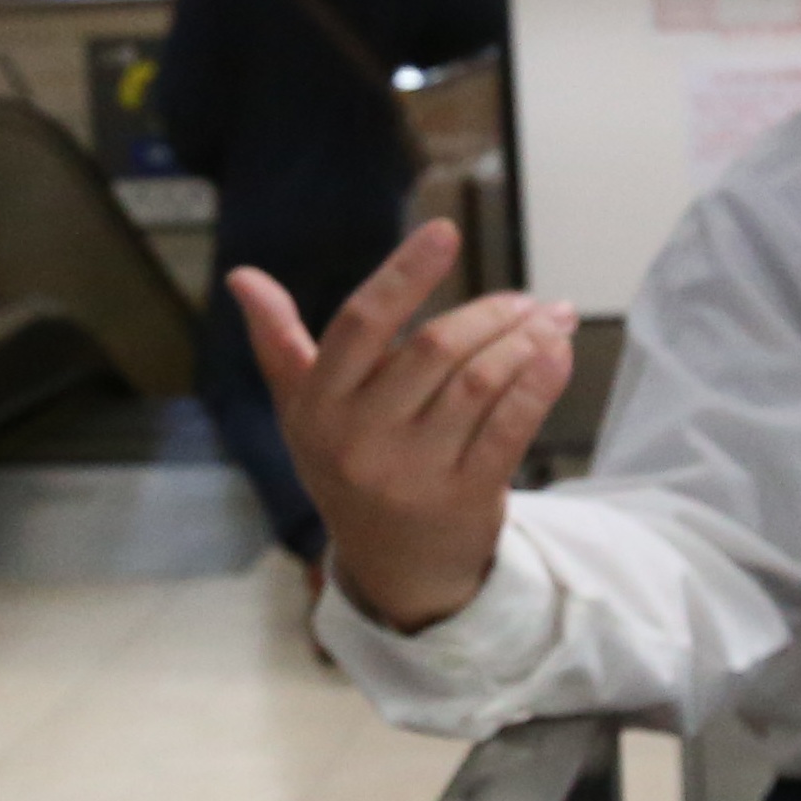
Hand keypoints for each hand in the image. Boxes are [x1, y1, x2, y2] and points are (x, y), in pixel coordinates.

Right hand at [229, 220, 578, 634]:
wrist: (392, 570)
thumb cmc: (347, 468)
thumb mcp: (304, 413)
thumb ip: (279, 343)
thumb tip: (242, 276)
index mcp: (319, 407)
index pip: (358, 325)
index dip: (403, 275)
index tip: (444, 230)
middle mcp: (360, 441)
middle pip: (435, 350)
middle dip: (493, 314)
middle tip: (530, 300)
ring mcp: (413, 474)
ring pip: (480, 383)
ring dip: (526, 342)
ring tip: (552, 320)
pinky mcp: (464, 499)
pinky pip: (510, 426)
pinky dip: (540, 382)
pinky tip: (558, 353)